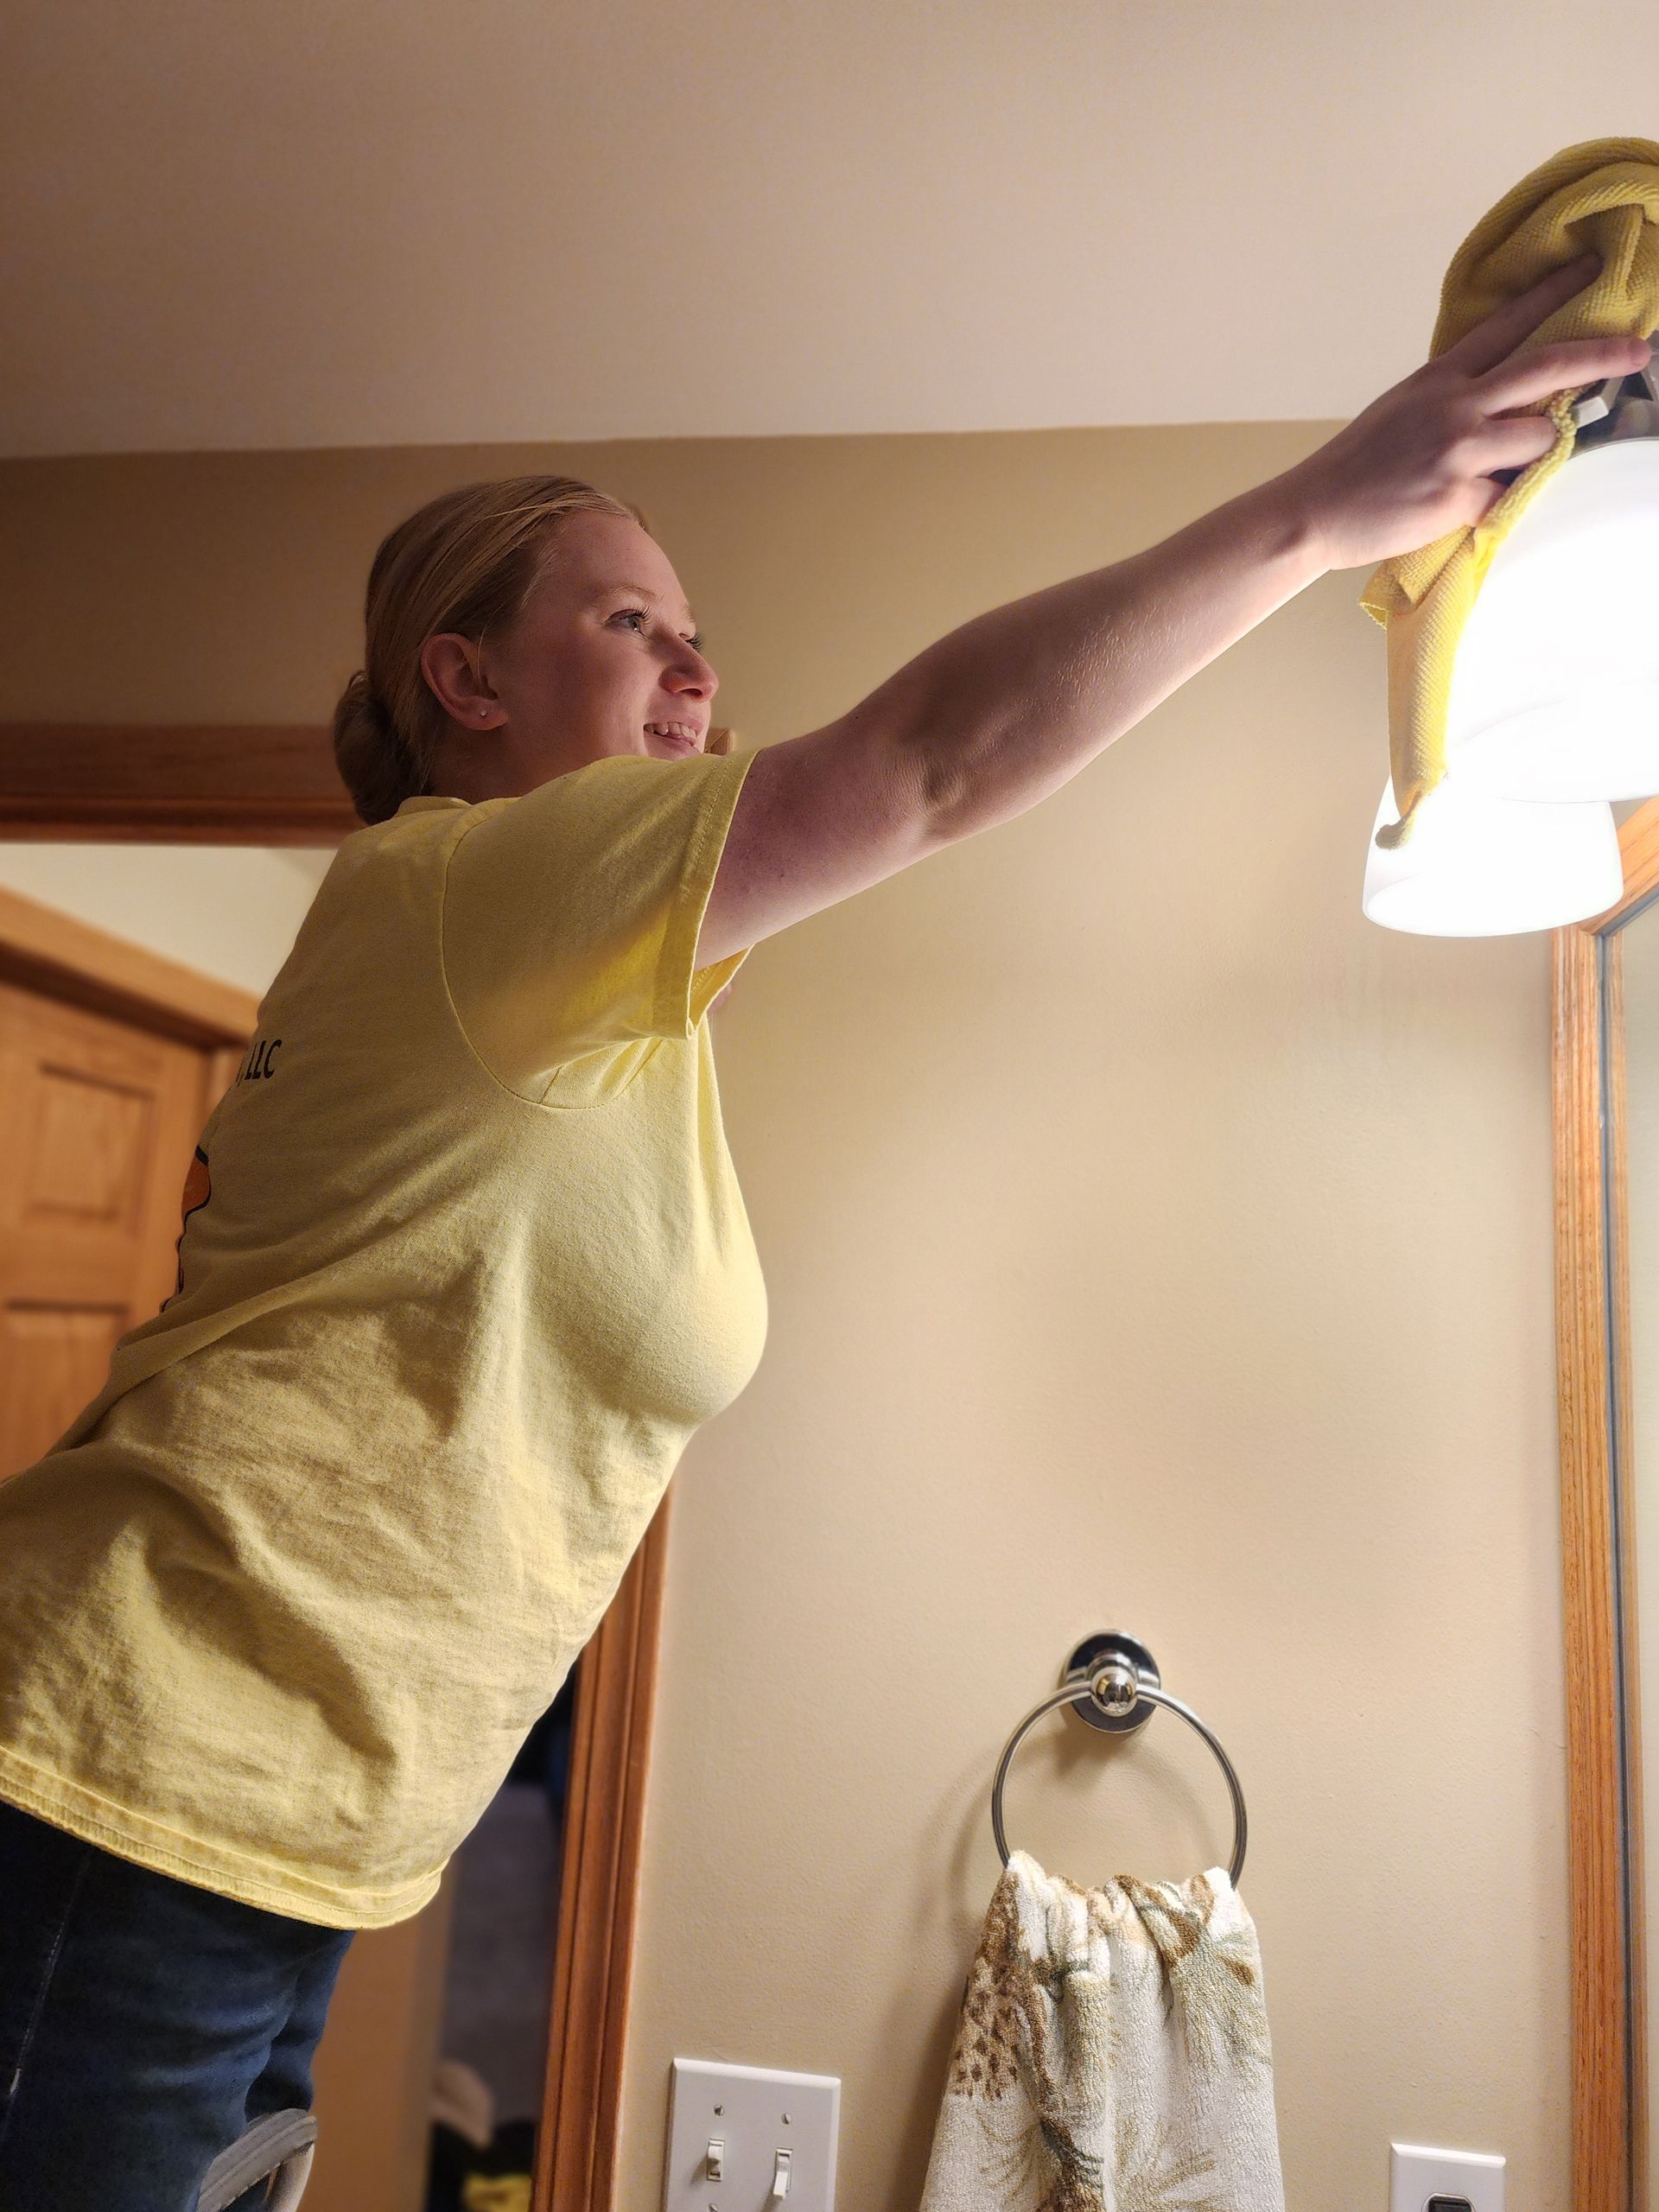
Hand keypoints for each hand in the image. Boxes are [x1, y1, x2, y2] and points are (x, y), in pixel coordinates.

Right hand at [1276, 252, 1650, 572]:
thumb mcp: (1402, 410)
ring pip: (1540, 438)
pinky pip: (1509, 495)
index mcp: (1439, 378)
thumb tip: (1512, 404)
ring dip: (1535, 454)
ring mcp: (1460, 449)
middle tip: (1639, 350)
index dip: (1553, 292)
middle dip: (1600, 357)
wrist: (1313, 510)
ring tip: (1491, 472)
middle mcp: (1455, 404)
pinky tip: (1460, 510)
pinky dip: (1498, 504)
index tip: (1591, 268)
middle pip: (1546, 368)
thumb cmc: (1356, 467)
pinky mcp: (1460, 496)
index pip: (1507, 323)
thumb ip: (1455, 398)